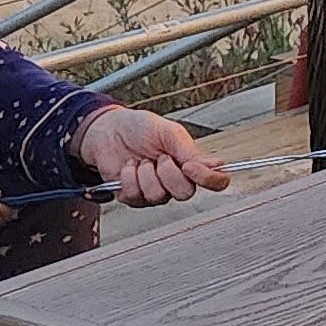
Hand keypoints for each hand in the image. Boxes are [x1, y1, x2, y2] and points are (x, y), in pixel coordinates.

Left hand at [72, 105, 233, 207]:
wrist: (109, 129)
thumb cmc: (140, 128)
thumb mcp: (168, 131)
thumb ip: (190, 150)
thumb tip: (215, 166)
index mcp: (191, 164)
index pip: (216, 182)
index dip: (209, 179)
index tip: (189, 165)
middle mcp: (176, 181)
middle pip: (186, 194)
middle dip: (169, 173)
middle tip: (159, 157)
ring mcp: (155, 191)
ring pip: (159, 196)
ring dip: (146, 174)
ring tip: (141, 160)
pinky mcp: (133, 197)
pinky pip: (136, 196)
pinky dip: (129, 177)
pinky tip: (129, 166)